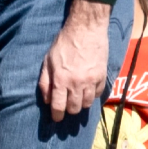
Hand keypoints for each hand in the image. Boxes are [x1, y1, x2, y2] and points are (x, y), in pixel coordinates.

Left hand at [39, 0, 109, 121]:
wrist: (86, 30)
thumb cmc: (63, 44)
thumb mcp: (47, 61)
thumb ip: (45, 82)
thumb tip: (47, 100)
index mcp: (61, 80)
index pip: (58, 106)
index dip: (56, 116)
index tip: (56, 118)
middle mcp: (77, 84)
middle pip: (74, 109)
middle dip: (69, 110)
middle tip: (66, 106)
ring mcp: (91, 81)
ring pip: (87, 104)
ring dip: (81, 104)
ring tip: (76, 99)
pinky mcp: (102, 77)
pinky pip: (97, 94)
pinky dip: (92, 96)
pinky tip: (87, 91)